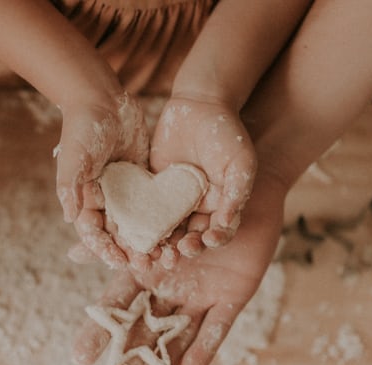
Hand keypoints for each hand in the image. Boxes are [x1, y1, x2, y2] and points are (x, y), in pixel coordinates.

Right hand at [56, 93, 153, 269]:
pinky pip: (154, 204)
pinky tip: (177, 231)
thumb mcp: (73, 156)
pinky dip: (163, 219)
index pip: (94, 233)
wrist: (101, 98)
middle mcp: (104, 201)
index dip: (106, 250)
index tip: (120, 262)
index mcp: (84, 200)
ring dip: (149, 241)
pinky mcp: (143, 180)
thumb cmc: (82, 127)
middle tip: (148, 266)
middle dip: (131, 252)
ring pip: (138, 224)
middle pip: (118, 235)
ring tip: (165, 255)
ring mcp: (125, 191)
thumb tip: (70, 219)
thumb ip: (70, 186)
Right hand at [72, 175, 284, 364]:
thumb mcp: (152, 214)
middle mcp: (171, 291)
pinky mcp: (233, 296)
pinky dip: (205, 348)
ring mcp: (201, 296)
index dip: (99, 332)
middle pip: (143, 333)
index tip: (78, 358)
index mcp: (148, 274)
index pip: (116, 309)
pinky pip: (217, 326)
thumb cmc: (194, 197)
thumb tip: (74, 249)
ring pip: (177, 337)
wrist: (246, 187)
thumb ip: (117, 235)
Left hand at [151, 95, 256, 256]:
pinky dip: (139, 222)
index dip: (211, 240)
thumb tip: (228, 223)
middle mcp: (197, 209)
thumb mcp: (240, 163)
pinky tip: (131, 230)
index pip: (216, 233)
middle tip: (176, 253)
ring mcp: (174, 201)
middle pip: (189, 237)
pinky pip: (145, 209)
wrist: (200, 105)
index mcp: (220, 207)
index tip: (205, 241)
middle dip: (183, 247)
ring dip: (159, 242)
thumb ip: (236, 193)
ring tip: (151, 252)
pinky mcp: (153, 190)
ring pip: (165, 228)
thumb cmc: (228, 134)